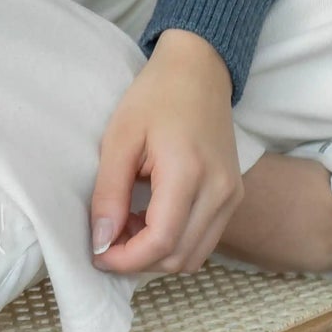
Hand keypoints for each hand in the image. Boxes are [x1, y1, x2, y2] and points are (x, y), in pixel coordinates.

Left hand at [90, 31, 243, 275]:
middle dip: (138, 261)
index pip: (161, 242)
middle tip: (108, 240)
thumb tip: (102, 242)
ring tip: (128, 227)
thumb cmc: (156, 96)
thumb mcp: (120, 138)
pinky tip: (150, 220)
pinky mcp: (233, 196)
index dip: (126, 259)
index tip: (97, 253)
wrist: (199, 70)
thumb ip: (109, 193)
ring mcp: (232, 195)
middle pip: (179, 258)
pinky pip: (204, 239)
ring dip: (157, 255)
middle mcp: (220, 191)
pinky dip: (175, 243)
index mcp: (189, 172)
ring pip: (194, 256)